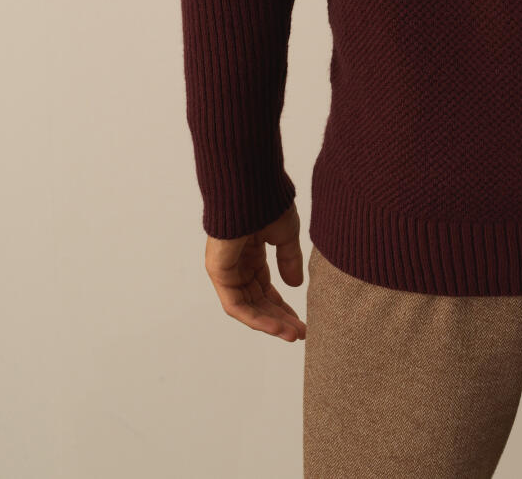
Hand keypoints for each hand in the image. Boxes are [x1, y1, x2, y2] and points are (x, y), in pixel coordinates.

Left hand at [204, 200, 306, 340]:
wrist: (252, 187)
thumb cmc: (268, 203)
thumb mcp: (285, 235)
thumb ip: (289, 260)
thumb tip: (295, 285)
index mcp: (251, 253)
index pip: (265, 288)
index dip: (283, 306)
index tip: (302, 320)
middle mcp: (237, 264)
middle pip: (258, 301)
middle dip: (279, 318)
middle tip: (301, 333)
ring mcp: (226, 269)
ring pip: (247, 307)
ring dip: (270, 323)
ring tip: (292, 335)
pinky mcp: (218, 272)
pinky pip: (236, 304)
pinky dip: (255, 319)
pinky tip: (276, 327)